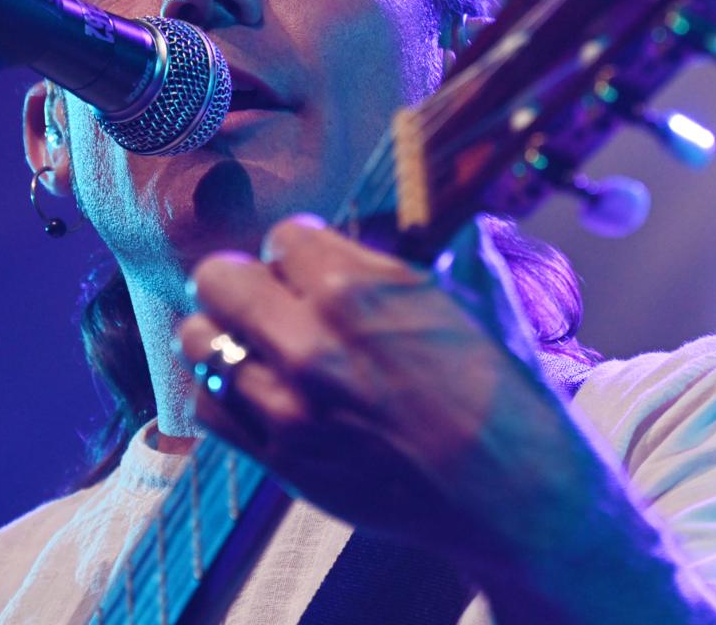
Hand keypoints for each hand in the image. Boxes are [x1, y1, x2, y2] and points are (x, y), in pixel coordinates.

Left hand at [178, 214, 568, 562]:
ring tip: (252, 342)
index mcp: (359, 291)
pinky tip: (251, 389)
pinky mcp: (282, 461)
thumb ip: (433, 258)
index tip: (310, 265)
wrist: (514, 494)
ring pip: (201, 342)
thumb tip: (443, 222)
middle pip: (219, 279)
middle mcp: (312, 344)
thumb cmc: (503, 394)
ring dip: (223, 335)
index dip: (298, 249)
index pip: (281, 237)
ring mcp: (290, 407)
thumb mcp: (475, 300)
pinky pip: (210, 409)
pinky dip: (221, 392)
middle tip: (263, 295)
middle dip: (241, 279)